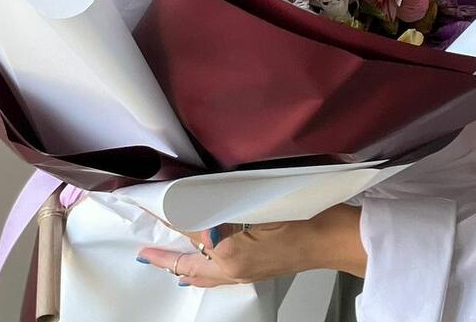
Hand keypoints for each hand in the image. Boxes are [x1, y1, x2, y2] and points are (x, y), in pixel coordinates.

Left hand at [136, 203, 365, 287]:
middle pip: (187, 265)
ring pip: (200, 276)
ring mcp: (243, 275)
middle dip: (164, 258)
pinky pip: (216, 278)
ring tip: (162, 259)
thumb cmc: (300, 213)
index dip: (168, 215)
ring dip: (180, 266)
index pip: (187, 230)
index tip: (150, 204)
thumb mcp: (256, 200)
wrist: (331, 238)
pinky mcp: (254, 274)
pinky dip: (200, 272)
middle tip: (143, 251)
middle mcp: (230, 269)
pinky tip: (198, 267)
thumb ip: (221, 200)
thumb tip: (190, 197)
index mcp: (228, 251)